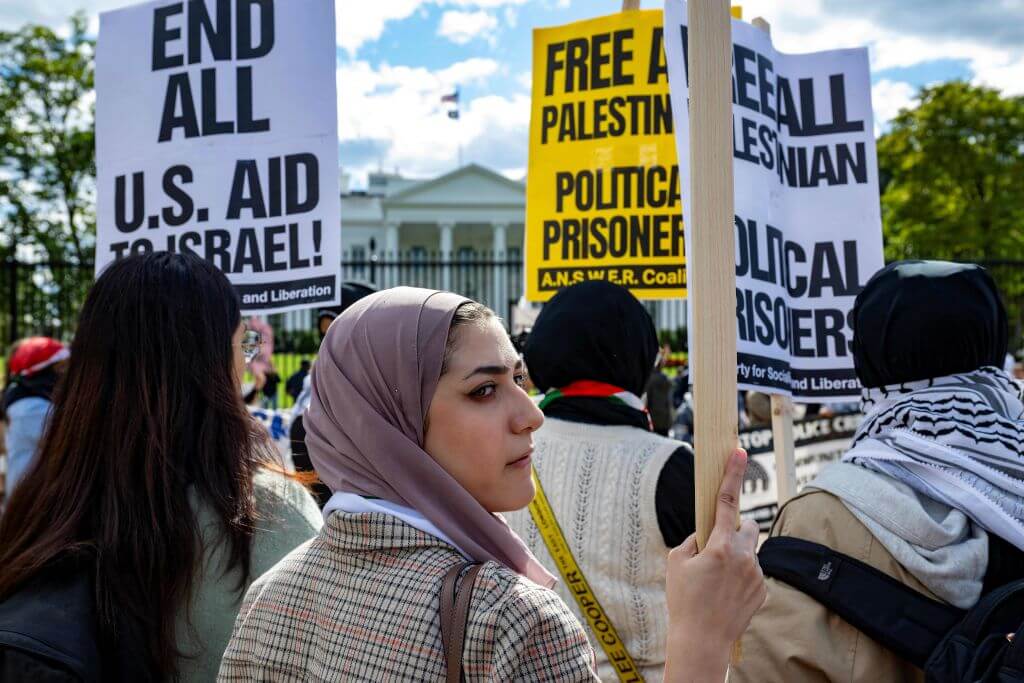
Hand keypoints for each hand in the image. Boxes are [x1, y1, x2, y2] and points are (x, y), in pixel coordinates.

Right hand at [664, 449, 766, 682]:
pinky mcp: (763, 590)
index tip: (740, 452)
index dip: (733, 474)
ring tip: (716, 579)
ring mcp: (757, 575)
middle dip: (734, 528)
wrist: (702, 642)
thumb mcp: (677, 563)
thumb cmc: (684, 601)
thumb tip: (705, 535)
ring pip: (750, 550)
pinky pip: (753, 571)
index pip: (727, 502)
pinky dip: (740, 574)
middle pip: (747, 525)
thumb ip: (693, 541)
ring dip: (735, 554)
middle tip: (716, 543)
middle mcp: (744, 557)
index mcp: (721, 546)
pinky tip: (725, 593)